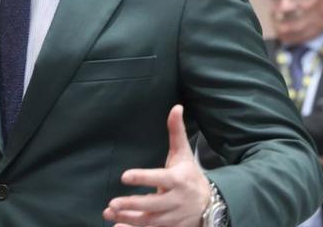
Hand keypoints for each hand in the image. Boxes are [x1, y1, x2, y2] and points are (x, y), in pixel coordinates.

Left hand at [103, 105, 209, 226]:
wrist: (212, 203)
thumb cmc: (190, 174)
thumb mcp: (184, 153)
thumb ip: (176, 131)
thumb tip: (176, 107)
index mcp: (179, 179)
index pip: (160, 178)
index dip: (143, 177)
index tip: (124, 176)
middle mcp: (177, 200)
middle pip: (153, 204)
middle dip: (133, 205)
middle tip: (113, 203)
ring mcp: (174, 216)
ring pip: (151, 221)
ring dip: (129, 219)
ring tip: (110, 213)